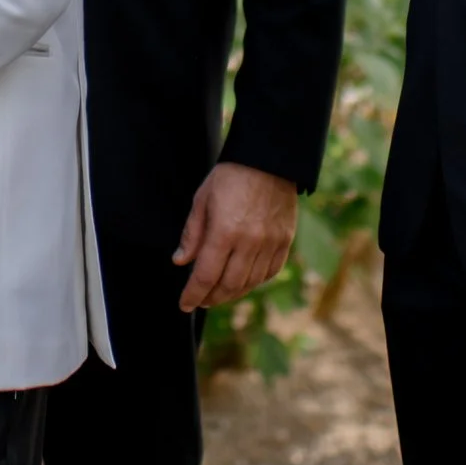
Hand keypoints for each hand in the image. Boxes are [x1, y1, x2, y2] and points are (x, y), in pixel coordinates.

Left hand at [172, 162, 299, 311]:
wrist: (268, 160)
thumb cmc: (230, 176)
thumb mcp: (202, 199)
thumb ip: (192, 234)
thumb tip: (180, 262)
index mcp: (224, 232)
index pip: (206, 276)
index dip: (193, 295)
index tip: (184, 305)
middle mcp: (249, 242)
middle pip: (228, 285)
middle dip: (211, 298)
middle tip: (200, 300)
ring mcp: (270, 243)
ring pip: (250, 283)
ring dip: (232, 294)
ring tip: (219, 294)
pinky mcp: (285, 240)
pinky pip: (269, 272)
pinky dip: (255, 282)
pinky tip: (244, 281)